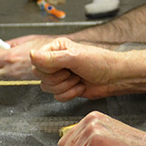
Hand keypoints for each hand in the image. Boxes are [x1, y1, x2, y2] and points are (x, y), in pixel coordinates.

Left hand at [0, 34, 56, 79]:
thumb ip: (12, 43)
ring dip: (0, 70)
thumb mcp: (27, 39)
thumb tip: (1, 45)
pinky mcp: (25, 81)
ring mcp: (19, 77)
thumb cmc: (48, 46)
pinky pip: (11, 79)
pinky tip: (18, 66)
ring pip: (0, 77)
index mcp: (12, 57)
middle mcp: (13, 69)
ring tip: (9, 61)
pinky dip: (10, 74)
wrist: (62, 56)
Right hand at [30, 37, 145, 101]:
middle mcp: (55, 61)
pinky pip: (57, 97)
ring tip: (78, 79)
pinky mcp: (65, 87)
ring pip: (48, 88)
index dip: (47, 69)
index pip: (36, 62)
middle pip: (40, 76)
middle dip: (58, 78)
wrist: (114, 77)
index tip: (63, 67)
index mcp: (56, 48)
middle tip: (72, 73)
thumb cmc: (100, 62)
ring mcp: (60, 75)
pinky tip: (80, 87)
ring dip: (65, 87)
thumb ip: (51, 58)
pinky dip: (69, 94)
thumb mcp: (75, 57)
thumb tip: (32, 55)